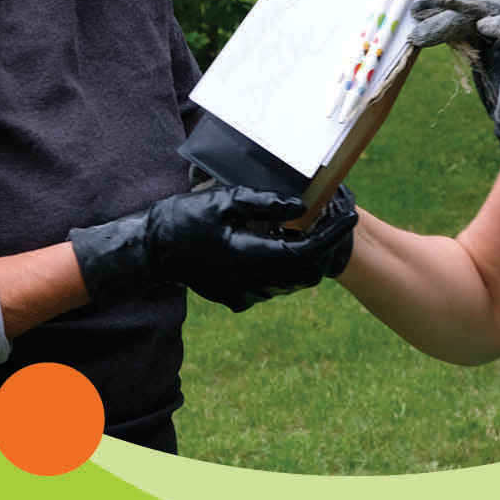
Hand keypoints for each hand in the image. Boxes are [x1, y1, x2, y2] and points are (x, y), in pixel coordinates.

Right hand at [66, 185, 359, 311]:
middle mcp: (253, 283)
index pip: (308, 251)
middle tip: (333, 220)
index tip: (350, 216)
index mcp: (253, 258)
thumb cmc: (183, 220)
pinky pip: (272, 285)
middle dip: (324, 247)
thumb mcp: (225, 201)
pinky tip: (280, 243)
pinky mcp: (236, 297)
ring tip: (309, 228)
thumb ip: (266, 204)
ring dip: (304, 257)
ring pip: (291, 281)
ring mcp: (244, 294)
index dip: (333, 234)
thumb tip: (302, 206)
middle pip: (306, 272)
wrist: (150, 250)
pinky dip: (284, 266)